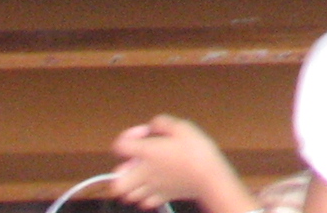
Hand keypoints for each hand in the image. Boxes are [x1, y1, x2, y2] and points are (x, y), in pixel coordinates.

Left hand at [110, 115, 235, 209]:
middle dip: (121, 173)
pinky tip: (155, 186)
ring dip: (132, 185)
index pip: (120, 146)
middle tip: (134, 163)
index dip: (128, 136)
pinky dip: (146, 196)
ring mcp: (151, 188)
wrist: (209, 177)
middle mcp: (144, 172)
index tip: (144, 133)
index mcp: (147, 152)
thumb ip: (163, 122)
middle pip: (116, 182)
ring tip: (143, 175)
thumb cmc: (198, 151)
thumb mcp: (183, 127)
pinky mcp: (162, 198)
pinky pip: (145, 202)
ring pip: (128, 195)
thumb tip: (153, 124)